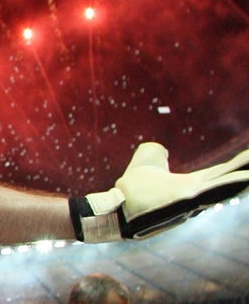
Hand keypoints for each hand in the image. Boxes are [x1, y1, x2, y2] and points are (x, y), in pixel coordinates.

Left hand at [71, 142, 248, 241]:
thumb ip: (157, 151)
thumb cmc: (131, 186)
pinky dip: (229, 185)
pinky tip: (246, 178)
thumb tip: (164, 150)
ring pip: (226, 187)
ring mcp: (195, 200)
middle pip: (229, 181)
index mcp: (191, 185)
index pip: (220, 174)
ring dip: (243, 179)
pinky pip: (212, 191)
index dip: (238, 166)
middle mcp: (198, 194)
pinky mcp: (188, 201)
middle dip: (245, 172)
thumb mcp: (146, 159)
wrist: (118, 203)